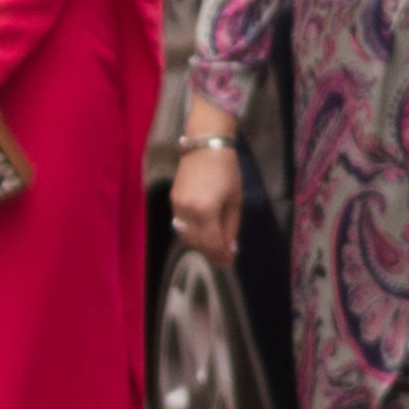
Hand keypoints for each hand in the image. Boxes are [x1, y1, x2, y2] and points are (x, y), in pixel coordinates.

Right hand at [166, 137, 242, 263]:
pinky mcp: (173, 200)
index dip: (222, 255)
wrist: (205, 146)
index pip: (212, 243)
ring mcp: (177, 206)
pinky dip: (192, 233)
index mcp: (206, 211)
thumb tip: (230, 248)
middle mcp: (188, 211)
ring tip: (214, 247)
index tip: (230, 262)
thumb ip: (231, 227)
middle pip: (197, 243)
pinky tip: (203, 233)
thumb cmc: (227, 171)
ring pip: (186, 236)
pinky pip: (181, 224)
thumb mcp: (234, 201)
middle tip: (224, 258)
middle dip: (211, 253)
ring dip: (200, 245)